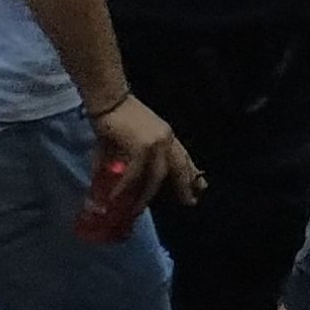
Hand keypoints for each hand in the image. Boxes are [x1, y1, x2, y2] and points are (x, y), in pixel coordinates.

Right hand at [97, 91, 204, 212]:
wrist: (108, 100)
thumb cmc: (116, 117)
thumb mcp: (131, 138)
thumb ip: (131, 158)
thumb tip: (119, 180)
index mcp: (167, 135)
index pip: (183, 157)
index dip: (191, 172)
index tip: (200, 186)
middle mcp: (166, 139)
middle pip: (179, 168)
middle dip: (184, 186)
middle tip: (190, 202)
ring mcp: (155, 143)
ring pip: (157, 176)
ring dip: (147, 195)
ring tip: (138, 209)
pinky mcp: (141, 147)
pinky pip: (135, 174)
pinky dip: (126, 187)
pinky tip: (117, 198)